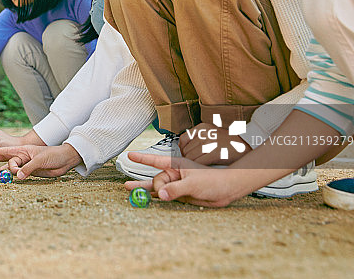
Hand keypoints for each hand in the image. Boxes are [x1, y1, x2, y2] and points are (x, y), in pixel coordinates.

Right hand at [0, 144, 81, 179]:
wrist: (64, 160)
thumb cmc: (53, 155)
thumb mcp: (40, 160)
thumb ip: (28, 168)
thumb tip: (18, 176)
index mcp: (24, 150)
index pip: (9, 150)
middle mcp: (23, 157)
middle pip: (10, 163)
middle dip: (4, 168)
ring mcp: (26, 165)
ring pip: (12, 169)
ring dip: (3, 173)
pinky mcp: (30, 172)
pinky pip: (19, 175)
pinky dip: (12, 177)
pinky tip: (4, 180)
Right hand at [122, 152, 242, 206]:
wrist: (226, 190)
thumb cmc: (213, 181)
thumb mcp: (193, 184)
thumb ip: (175, 190)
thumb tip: (159, 195)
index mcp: (176, 165)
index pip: (156, 161)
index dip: (142, 158)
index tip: (129, 155)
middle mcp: (174, 174)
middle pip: (155, 179)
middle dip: (148, 185)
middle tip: (141, 189)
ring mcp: (175, 185)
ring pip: (156, 187)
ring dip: (143, 189)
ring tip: (127, 189)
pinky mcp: (178, 195)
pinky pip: (163, 196)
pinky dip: (154, 197)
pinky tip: (144, 198)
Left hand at [179, 123, 249, 164]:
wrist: (248, 146)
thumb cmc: (230, 142)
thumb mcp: (212, 133)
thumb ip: (198, 138)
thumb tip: (182, 147)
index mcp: (203, 127)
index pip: (183, 139)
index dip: (183, 149)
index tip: (186, 154)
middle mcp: (205, 133)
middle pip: (186, 150)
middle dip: (187, 159)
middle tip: (193, 164)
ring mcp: (210, 142)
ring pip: (190, 158)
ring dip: (192, 165)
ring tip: (199, 167)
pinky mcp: (215, 152)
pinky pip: (199, 163)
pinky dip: (199, 168)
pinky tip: (204, 169)